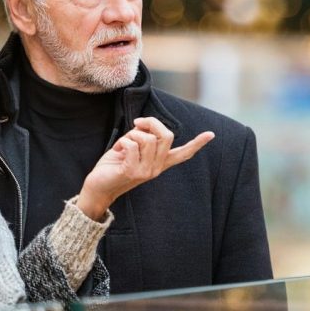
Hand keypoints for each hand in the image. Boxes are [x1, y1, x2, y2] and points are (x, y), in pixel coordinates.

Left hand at [76, 117, 214, 220]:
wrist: (98, 187)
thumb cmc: (113, 166)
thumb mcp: (131, 147)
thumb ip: (142, 137)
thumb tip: (146, 125)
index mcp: (159, 163)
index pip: (183, 154)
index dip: (197, 143)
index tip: (211, 134)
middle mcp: (157, 168)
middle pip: (167, 135)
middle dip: (151, 122)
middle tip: (136, 124)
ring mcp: (146, 172)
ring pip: (148, 139)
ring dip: (131, 134)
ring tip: (122, 145)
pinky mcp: (132, 172)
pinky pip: (132, 144)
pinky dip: (122, 142)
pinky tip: (117, 151)